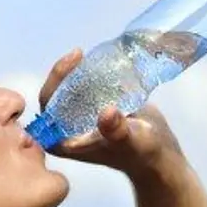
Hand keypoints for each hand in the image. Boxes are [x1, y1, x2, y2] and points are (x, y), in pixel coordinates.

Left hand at [38, 49, 185, 179]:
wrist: (158, 154)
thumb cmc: (141, 153)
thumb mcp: (130, 141)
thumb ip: (117, 131)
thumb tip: (107, 112)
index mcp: (63, 142)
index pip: (47, 108)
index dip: (54, 84)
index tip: (70, 63)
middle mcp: (65, 131)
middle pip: (54, 95)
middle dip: (64, 73)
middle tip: (78, 53)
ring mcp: (78, 120)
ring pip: (68, 90)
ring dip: (76, 71)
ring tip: (85, 55)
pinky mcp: (92, 110)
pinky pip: (84, 89)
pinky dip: (88, 75)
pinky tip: (97, 61)